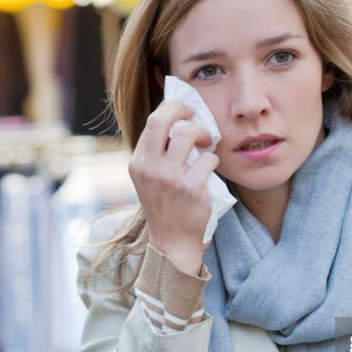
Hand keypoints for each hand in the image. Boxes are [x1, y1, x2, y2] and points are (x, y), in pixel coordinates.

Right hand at [129, 101, 218, 274]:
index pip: (152, 122)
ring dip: (203, 134)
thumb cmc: (166, 208)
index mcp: (137, 163)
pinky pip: (209, 158)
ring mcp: (168, 177)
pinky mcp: (189, 188)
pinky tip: (211, 169)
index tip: (184, 113)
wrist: (172, 243)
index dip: (171, 111)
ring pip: (188, 133)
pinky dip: (214, 160)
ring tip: (207, 144)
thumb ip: (158, 155)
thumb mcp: (151, 180)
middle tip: (196, 114)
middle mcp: (148, 167)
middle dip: (182, 108)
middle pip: (161, 119)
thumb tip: (179, 122)